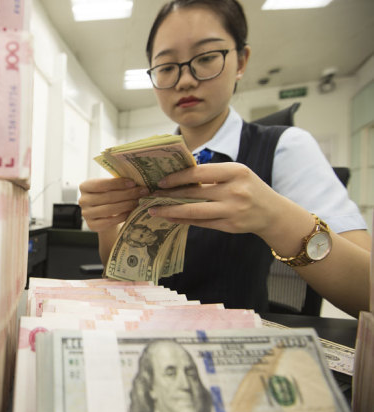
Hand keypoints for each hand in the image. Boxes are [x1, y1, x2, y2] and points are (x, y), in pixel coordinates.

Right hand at [78, 178, 147, 232]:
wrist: (103, 214)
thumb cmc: (108, 196)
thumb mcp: (110, 187)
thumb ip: (118, 183)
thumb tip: (136, 181)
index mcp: (85, 186)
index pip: (101, 184)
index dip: (118, 183)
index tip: (133, 183)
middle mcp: (82, 200)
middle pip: (107, 197)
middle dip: (127, 194)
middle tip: (142, 192)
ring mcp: (86, 214)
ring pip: (109, 209)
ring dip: (126, 205)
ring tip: (138, 202)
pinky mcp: (91, 225)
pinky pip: (108, 222)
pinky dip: (121, 217)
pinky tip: (130, 213)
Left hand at [148, 162, 285, 237]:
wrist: (272, 212)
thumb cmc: (248, 188)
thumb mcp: (236, 174)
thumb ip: (212, 174)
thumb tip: (179, 175)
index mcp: (236, 172)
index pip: (199, 172)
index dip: (178, 177)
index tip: (161, 181)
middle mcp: (235, 191)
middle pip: (193, 193)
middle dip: (169, 194)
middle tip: (152, 195)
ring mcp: (232, 210)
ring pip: (194, 211)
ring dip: (170, 211)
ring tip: (154, 210)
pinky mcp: (229, 226)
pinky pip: (200, 223)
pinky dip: (183, 220)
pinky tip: (170, 218)